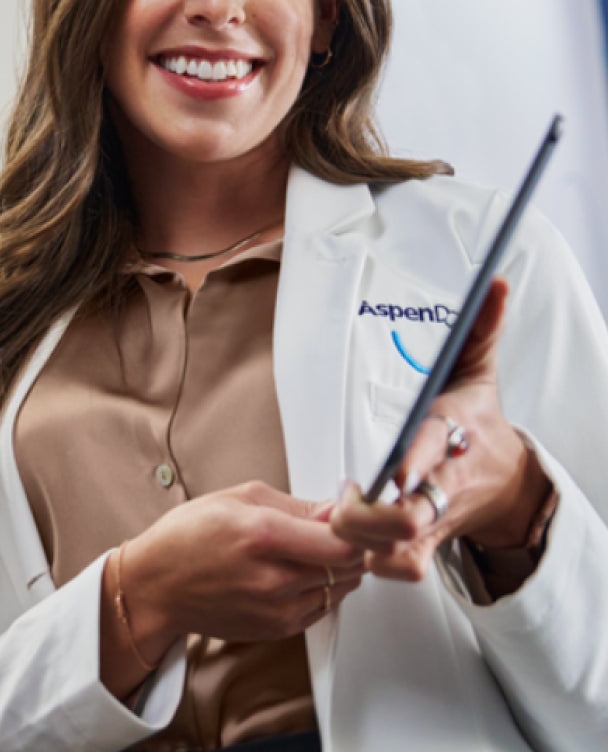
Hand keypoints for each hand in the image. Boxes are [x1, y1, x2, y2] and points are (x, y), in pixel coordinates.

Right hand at [102, 481, 363, 695]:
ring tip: (311, 550)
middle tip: (336, 529)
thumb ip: (295, 504)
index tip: (356, 516)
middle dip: (352, 545)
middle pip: (350, 567)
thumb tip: (335, 509)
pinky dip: (321, 589)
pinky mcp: (278, 630)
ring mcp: (277, 610)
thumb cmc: (186, 538)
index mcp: (262, 536)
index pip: (344, 541)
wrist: (156, 587)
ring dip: (338, 568)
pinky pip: (323, 607)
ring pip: (341, 589)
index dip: (360, 527)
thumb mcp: (236, 498)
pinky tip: (297, 572)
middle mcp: (274, 579)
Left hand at [331, 277, 550, 580]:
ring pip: (399, 548)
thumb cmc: (478, 423)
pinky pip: (400, 568)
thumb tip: (495, 283)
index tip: (393, 471)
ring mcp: (436, 520)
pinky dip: (373, 560)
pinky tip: (353, 539)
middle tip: (347, 493)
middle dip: (368, 512)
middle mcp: (444, 483)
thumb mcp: (477, 371)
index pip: (432, 445)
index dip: (411, 460)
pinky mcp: (425, 546)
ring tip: (343, 513)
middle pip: (408, 515)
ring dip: (363, 538)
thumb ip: (480, 328)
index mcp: (452, 434)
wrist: (508, 484)